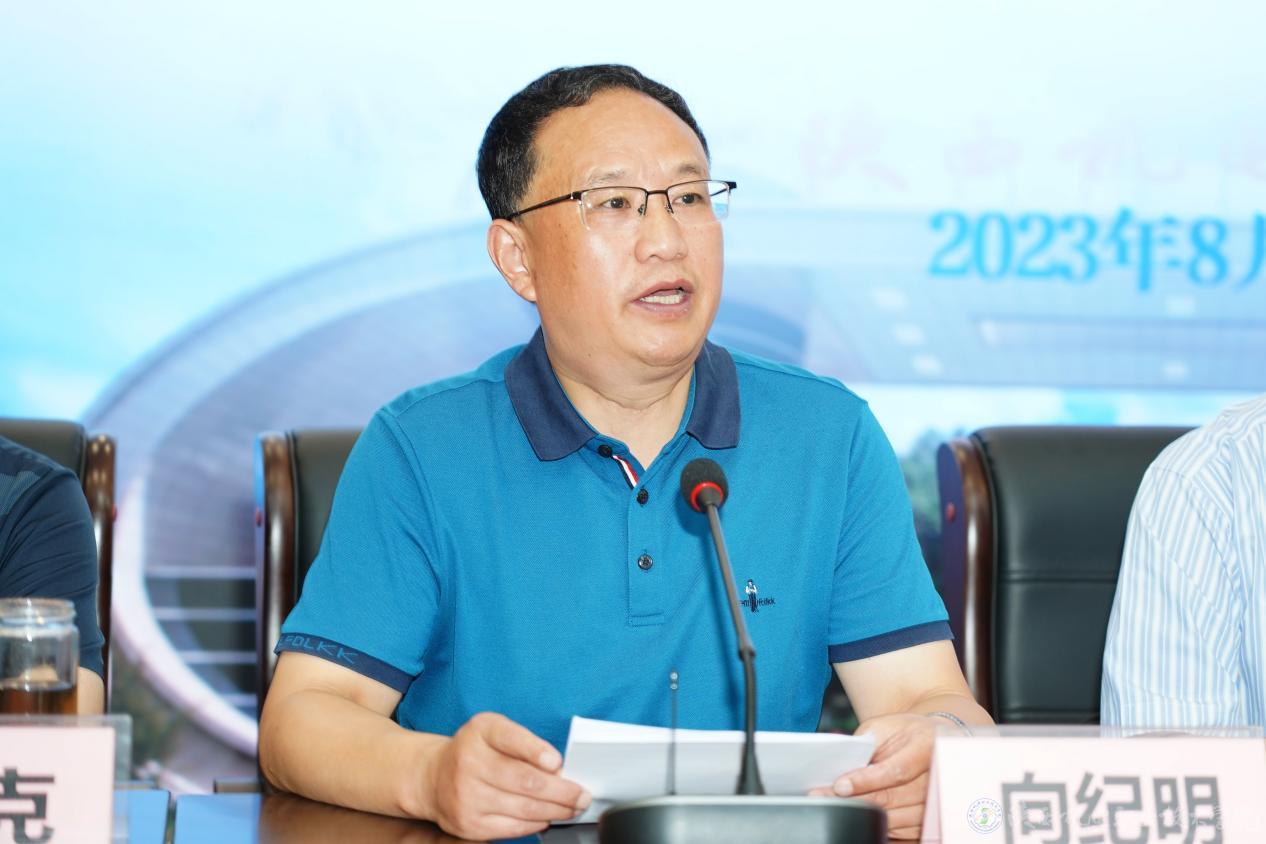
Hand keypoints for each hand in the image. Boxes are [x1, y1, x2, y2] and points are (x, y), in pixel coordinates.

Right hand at [424, 712, 590, 839]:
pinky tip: (547, 817)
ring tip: (572, 807)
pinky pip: (512, 828)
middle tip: (581, 794)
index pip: (510, 738)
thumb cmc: (473, 750)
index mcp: (480, 732)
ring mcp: (468, 797)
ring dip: (555, 810)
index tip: (557, 762)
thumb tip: (556, 768)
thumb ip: (523, 741)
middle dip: (561, 791)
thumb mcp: (493, 729)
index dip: (536, 751)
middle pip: (525, 782)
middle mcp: (470, 763)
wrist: (433, 777)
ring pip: (523, 809)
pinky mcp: (469, 824)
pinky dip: (536, 824)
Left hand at [809, 712, 939, 838]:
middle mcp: (934, 779)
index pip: (895, 771)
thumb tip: (843, 763)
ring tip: (833, 804)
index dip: (867, 780)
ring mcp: (932, 803)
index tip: (840, 785)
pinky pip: (897, 830)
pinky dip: (873, 822)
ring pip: (891, 818)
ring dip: (860, 813)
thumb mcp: (884, 726)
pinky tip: (855, 812)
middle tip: (821, 796)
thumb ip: (866, 743)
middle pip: (890, 799)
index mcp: (926, 747)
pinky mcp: (926, 822)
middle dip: (853, 799)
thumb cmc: (904, 732)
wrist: (930, 742)